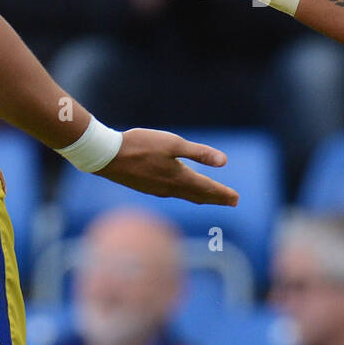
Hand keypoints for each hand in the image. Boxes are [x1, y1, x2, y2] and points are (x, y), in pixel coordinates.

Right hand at [98, 127, 238, 206]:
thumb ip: (199, 153)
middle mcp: (171, 188)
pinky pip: (174, 194)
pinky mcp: (148, 187)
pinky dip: (186, 193)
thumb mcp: (173, 143)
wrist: (107, 156)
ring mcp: (158, 190)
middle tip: (232, 201)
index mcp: (180, 178)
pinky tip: (183, 190)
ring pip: (186, 196)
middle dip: (217, 198)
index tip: (236, 199)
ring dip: (202, 197)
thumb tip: (224, 161)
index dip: (223, 193)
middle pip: (199, 196)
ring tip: (212, 197)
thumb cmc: (140, 145)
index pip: (208, 188)